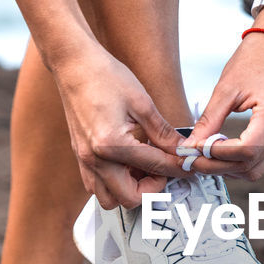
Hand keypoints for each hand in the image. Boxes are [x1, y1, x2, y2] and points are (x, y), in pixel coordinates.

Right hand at [53, 48, 183, 208]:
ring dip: (130, 190)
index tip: (189, 167)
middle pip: (129, 198)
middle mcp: (94, 159)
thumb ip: (163, 132)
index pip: (154, 166)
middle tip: (164, 168)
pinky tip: (127, 163)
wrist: (74, 65)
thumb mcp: (142, 103)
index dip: (177, 168)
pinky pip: (96, 185)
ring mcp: (84, 160)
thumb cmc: (105, 77)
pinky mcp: (81, 157)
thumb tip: (181, 150)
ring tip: (143, 168)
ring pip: (109, 198)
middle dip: (152, 188)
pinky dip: (114, 183)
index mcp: (111, 144)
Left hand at [184, 21, 263, 180]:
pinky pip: (262, 160)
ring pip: (256, 169)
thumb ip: (209, 121)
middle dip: (218, 166)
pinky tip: (223, 151)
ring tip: (206, 155)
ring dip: (229, 168)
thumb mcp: (225, 89)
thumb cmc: (252, 61)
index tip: (197, 150)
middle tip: (194, 158)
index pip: (246, 150)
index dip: (218, 155)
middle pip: (251, 165)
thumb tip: (192, 146)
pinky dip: (240, 162)